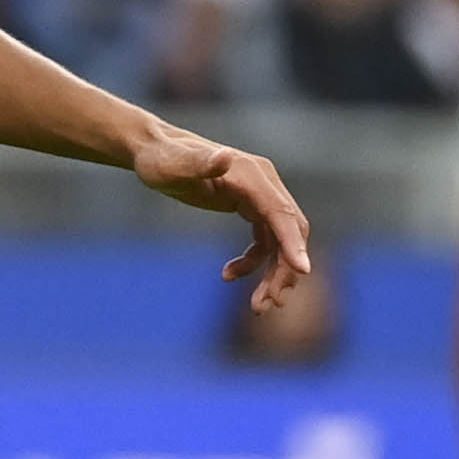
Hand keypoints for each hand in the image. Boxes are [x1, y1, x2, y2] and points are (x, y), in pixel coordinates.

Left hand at [134, 127, 313, 312]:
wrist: (155, 151)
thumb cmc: (159, 159)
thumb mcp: (170, 166)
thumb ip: (196, 163)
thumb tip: (225, 157)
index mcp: (250, 174)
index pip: (280, 212)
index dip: (293, 242)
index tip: (302, 271)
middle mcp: (264, 183)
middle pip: (290, 231)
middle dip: (284, 269)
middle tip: (268, 304)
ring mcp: (260, 194)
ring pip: (281, 241)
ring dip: (273, 274)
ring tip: (258, 306)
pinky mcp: (252, 205)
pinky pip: (266, 241)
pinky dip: (254, 262)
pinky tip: (228, 274)